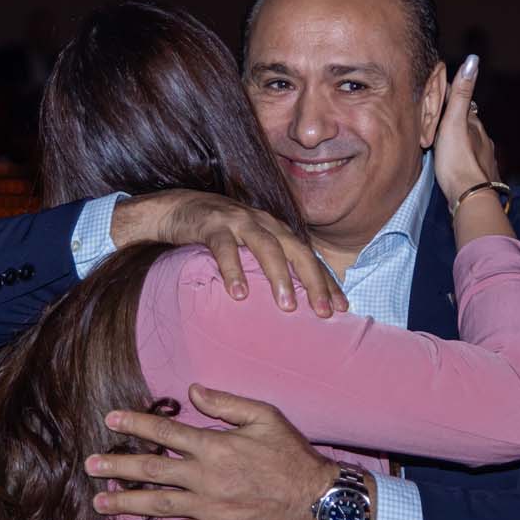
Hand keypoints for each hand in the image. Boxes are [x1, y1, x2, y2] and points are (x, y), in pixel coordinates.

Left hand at [84, 385, 333, 519]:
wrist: (315, 499)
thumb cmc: (291, 454)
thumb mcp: (264, 416)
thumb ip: (226, 403)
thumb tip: (192, 391)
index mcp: (215, 445)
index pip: (166, 433)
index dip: (136, 425)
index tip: (111, 420)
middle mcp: (205, 477)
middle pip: (152, 470)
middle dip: (117, 466)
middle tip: (89, 465)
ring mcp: (209, 507)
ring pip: (157, 504)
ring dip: (124, 502)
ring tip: (98, 501)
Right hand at [111, 191, 346, 318]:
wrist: (177, 207)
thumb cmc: (218, 233)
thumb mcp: (248, 247)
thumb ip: (267, 266)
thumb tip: (289, 302)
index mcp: (276, 230)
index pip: (308, 256)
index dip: (326, 281)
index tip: (343, 308)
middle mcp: (264, 223)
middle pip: (297, 250)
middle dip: (313, 281)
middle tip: (323, 312)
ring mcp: (238, 221)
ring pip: (266, 247)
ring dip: (279, 276)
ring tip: (287, 306)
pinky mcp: (212, 225)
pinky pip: (225, 248)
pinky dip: (233, 270)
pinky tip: (238, 294)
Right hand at [432, 55, 497, 202]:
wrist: (469, 196)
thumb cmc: (458, 160)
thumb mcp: (454, 122)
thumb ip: (461, 93)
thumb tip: (473, 60)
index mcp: (475, 125)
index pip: (464, 106)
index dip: (453, 100)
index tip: (442, 95)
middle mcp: (483, 140)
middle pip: (469, 126)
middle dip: (458, 122)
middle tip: (443, 119)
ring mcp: (484, 159)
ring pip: (472, 145)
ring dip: (462, 142)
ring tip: (448, 142)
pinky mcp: (480, 177)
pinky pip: (472, 163)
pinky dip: (464, 159)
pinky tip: (458, 164)